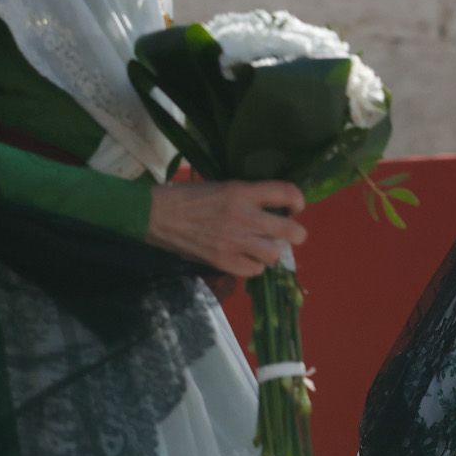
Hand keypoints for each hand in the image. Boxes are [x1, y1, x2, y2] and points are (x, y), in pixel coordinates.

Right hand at [146, 179, 306, 277]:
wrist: (158, 215)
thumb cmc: (188, 196)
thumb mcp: (222, 186)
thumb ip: (248, 196)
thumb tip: (271, 206)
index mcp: (243, 192)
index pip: (286, 193)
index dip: (298, 200)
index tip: (296, 207)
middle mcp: (244, 217)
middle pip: (290, 230)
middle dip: (296, 232)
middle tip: (290, 232)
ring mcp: (234, 242)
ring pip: (274, 254)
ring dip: (272, 251)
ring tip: (264, 246)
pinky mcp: (222, 261)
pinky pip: (253, 270)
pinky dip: (254, 266)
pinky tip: (248, 259)